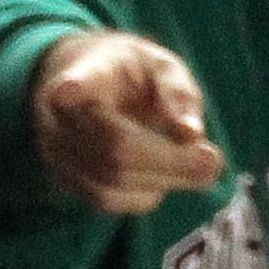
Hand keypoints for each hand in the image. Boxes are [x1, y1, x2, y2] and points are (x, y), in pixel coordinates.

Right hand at [30, 30, 224, 214]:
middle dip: (169, 162)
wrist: (89, 88)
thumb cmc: (132, 75)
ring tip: (194, 165)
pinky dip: (145, 194)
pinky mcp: (65, 181)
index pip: (73, 83)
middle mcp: (60, 116)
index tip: (68, 89)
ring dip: (162, 181)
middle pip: (113, 150)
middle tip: (212, 160)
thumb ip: (178, 92)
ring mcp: (56, 152)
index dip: (72, 88)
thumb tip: (191, 134)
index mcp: (86, 74)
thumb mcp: (161, 66)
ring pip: (109, 186)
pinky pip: (108, 201)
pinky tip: (163, 171)